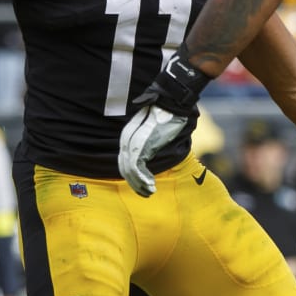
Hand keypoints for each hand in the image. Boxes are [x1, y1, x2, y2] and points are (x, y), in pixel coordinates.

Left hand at [118, 55, 208, 196]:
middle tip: (146, 193)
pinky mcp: (142, 144)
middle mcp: (127, 139)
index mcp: (128, 136)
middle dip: (134, 184)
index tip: (142, 186)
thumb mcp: (154, 130)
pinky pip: (136, 168)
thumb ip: (149, 142)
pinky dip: (142, 179)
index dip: (131, 177)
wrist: (172, 102)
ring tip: (149, 192)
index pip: (124, 161)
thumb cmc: (167, 115)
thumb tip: (152, 155)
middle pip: (124, 168)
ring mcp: (133, 142)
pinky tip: (151, 186)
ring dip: (139, 185)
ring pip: (129, 171)